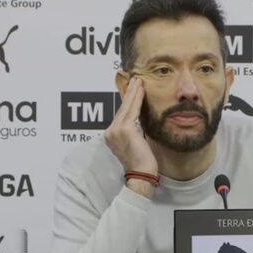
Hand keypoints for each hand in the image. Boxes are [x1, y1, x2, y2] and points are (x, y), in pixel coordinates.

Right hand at [104, 77, 157, 196]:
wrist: (142, 173)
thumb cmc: (142, 163)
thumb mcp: (135, 144)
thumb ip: (133, 133)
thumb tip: (139, 124)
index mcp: (111, 136)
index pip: (120, 114)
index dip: (127, 101)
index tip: (132, 90)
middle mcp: (110, 132)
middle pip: (122, 108)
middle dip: (129, 92)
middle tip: (135, 79)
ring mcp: (115, 130)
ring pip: (126, 106)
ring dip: (133, 91)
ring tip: (138, 80)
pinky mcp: (125, 129)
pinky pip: (133, 109)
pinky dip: (137, 97)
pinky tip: (141, 89)